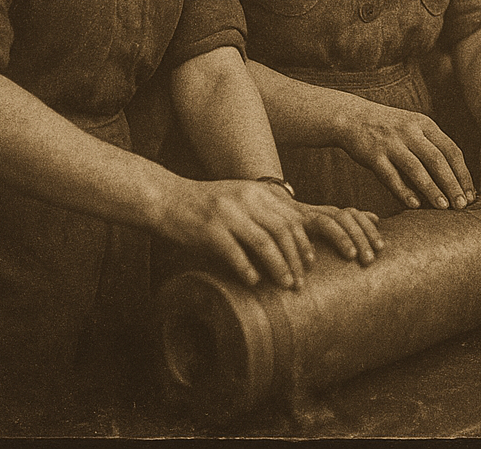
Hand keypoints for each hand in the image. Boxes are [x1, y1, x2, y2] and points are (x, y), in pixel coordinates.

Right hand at [158, 177, 381, 289]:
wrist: (167, 199)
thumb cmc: (205, 206)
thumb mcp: (239, 201)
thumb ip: (262, 215)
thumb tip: (289, 243)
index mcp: (257, 194)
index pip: (292, 218)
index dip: (305, 243)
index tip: (313, 263)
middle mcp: (247, 200)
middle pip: (284, 230)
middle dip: (298, 258)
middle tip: (302, 281)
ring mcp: (228, 213)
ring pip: (264, 242)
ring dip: (279, 267)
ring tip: (287, 285)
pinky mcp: (209, 229)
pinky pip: (235, 252)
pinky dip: (248, 269)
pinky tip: (254, 283)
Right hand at [340, 103, 474, 209]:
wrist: (352, 117)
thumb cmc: (388, 128)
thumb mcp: (414, 127)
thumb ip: (432, 146)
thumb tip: (455, 179)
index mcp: (425, 124)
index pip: (451, 150)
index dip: (463, 173)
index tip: (471, 194)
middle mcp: (410, 131)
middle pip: (438, 159)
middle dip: (452, 184)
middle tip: (463, 205)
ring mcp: (391, 142)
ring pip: (416, 168)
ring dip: (432, 189)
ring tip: (443, 207)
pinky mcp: (373, 154)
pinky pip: (390, 176)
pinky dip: (403, 191)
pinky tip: (414, 204)